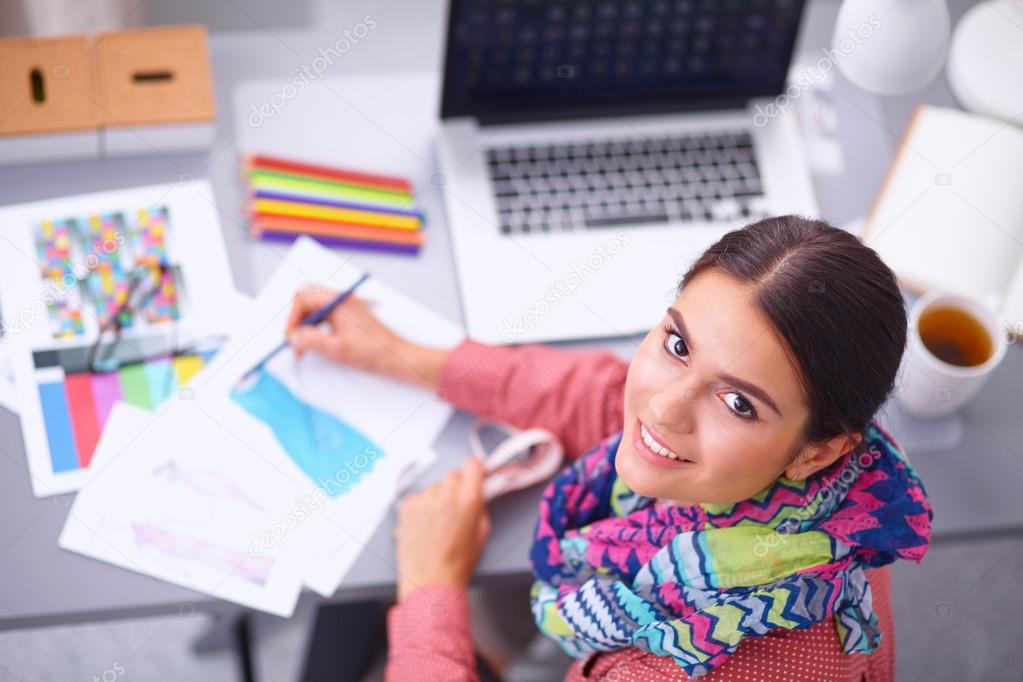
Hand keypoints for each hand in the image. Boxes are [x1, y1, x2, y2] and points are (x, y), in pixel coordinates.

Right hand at [286, 289, 449, 389]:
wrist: (396, 357)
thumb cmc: (373, 351)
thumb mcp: (337, 349)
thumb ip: (311, 341)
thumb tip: (292, 336)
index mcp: (339, 301)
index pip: (303, 298)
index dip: (292, 317)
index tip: (291, 336)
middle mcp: (341, 300)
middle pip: (307, 301)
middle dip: (297, 321)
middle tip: (295, 343)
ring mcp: (345, 308)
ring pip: (315, 311)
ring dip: (306, 327)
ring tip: (304, 349)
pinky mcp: (348, 318)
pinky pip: (325, 318)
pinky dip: (316, 330)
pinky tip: (317, 346)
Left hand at [394, 457, 490, 601]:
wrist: (430, 581)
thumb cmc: (458, 563)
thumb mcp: (482, 534)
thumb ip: (481, 507)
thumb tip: (478, 493)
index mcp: (468, 501)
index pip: (473, 465)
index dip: (475, 470)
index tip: (474, 476)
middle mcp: (445, 496)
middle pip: (453, 474)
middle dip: (457, 485)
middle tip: (456, 505)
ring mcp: (424, 501)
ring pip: (435, 486)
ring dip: (439, 496)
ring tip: (438, 520)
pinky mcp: (408, 508)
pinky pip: (418, 496)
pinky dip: (423, 505)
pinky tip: (426, 524)